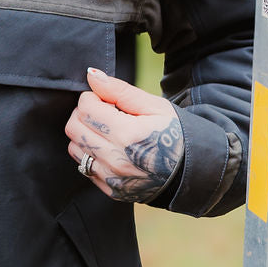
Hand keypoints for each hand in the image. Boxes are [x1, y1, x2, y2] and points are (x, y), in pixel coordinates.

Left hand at [65, 67, 182, 202]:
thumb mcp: (155, 107)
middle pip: (74, 128)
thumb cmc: (176, 134)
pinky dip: (91, 154)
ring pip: (74, 148)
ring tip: (108, 130)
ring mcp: (112, 178)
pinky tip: (110, 148)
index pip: (85, 108)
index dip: (93, 97)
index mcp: (128, 135)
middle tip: (105, 112)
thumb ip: (120, 91)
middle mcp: (116, 160)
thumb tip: (92, 76)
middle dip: (84, 114)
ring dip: (85, 134)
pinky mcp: (111, 190)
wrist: (193, 173)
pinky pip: (84, 167)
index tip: (107, 100)